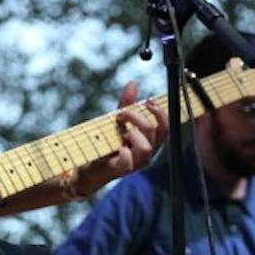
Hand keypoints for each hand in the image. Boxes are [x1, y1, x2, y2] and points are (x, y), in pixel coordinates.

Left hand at [71, 81, 167, 196]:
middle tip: (122, 114)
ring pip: (146, 148)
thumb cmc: (106, 143)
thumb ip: (126, 104)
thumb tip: (132, 83)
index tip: (147, 100)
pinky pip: (128, 162)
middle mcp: (147, 153)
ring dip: (133, 133)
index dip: (160, 112)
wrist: (89, 165)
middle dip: (139, 117)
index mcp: (150, 141)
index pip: (166, 127)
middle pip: (156, 133)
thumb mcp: (117, 121)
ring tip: (120, 130)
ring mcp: (135, 163)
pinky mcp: (121, 170)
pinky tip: (118, 146)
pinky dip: (124, 152)